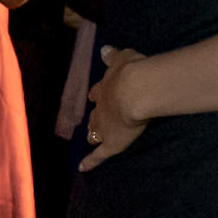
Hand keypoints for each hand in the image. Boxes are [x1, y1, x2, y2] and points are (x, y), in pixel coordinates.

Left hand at [79, 46, 148, 170]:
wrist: (135, 91)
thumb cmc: (132, 72)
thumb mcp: (123, 58)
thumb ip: (113, 56)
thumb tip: (104, 49)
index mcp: (105, 88)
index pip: (98, 92)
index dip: (98, 94)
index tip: (96, 95)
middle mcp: (100, 108)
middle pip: (94, 114)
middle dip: (94, 116)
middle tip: (94, 119)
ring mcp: (103, 127)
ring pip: (95, 132)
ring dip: (94, 134)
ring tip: (91, 138)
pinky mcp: (110, 144)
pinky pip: (98, 155)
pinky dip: (90, 162)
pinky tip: (82, 168)